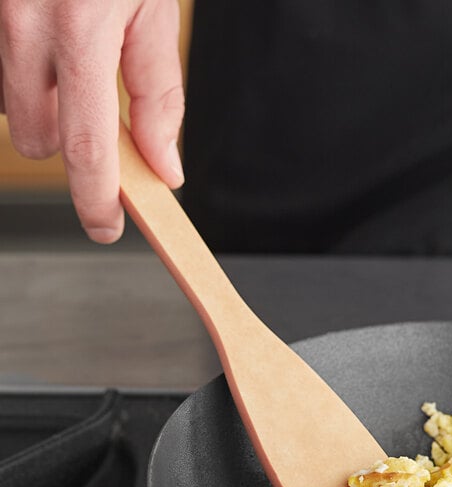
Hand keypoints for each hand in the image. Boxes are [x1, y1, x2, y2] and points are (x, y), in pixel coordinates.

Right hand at [0, 0, 184, 242]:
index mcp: (78, 26)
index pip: (86, 146)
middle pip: (38, 139)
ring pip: (10, 109)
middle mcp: (18, 21)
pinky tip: (41, 47)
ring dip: (42, 106)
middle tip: (95, 109)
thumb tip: (164, 167)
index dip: (95, 199)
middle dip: (71, 142)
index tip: (106, 227)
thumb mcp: (153, 11)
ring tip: (67, 60)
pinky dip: (20, 77)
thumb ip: (159, 95)